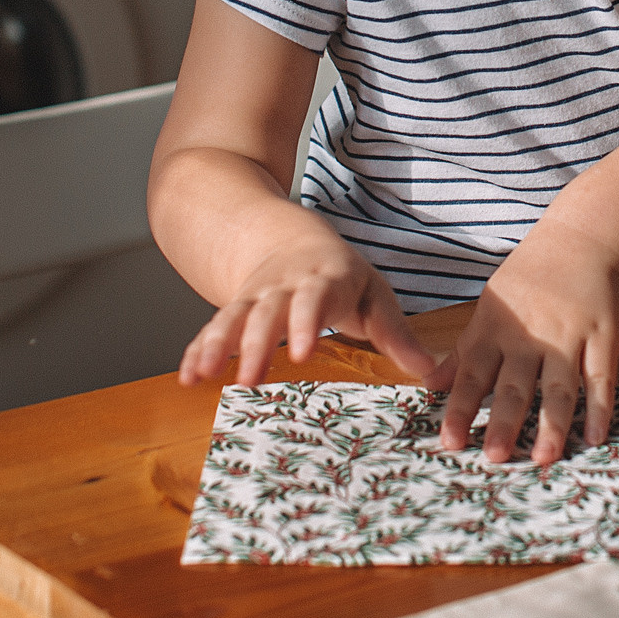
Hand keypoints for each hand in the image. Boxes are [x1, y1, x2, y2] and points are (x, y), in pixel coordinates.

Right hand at [178, 225, 434, 387]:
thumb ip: (396, 333)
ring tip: (205, 375)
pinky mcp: (233, 309)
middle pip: (267, 311)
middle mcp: (284, 285)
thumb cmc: (342, 277)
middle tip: (249, 378)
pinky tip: (188, 377)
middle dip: (255, 343)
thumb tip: (430, 370)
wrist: (289, 239)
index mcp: (325, 278)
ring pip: (233, 317)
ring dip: (218, 345)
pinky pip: (213, 328)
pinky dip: (198, 350)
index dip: (305, 322)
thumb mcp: (375, 294)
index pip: (314, 298)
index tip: (301, 353)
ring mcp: (254, 296)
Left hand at [428, 226, 618, 464]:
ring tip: (544, 456)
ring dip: (551, 424)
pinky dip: (598, 407)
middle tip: (496, 457)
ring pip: (558, 386)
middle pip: (515, 386)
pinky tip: (594, 436)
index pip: (472, 376)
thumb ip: (463, 351)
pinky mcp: (602, 336)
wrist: (578, 241)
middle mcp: (529, 336)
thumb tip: (429, 386)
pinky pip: (600, 377)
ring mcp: (567, 336)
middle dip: (504, 422)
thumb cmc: (529, 280)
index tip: (450, 442)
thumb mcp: (489, 308)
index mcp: (495, 331)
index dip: (461, 409)